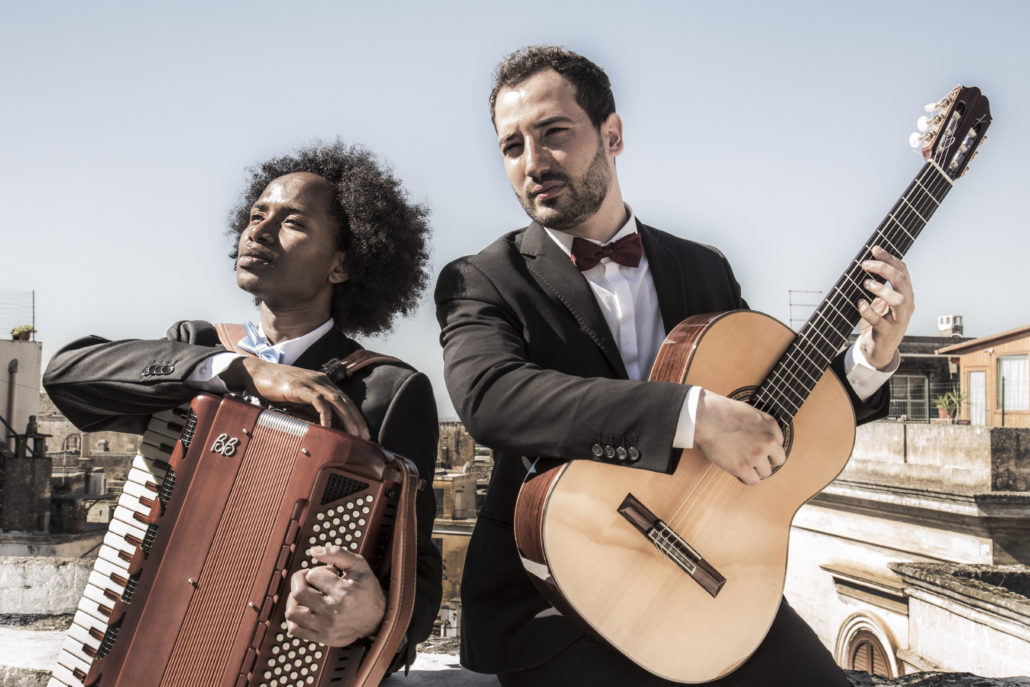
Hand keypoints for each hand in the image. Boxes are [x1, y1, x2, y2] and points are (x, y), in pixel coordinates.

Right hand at [219, 358, 369, 437]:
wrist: (256, 373)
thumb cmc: (276, 388)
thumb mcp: (299, 399)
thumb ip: (312, 409)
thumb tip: (326, 427)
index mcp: (323, 382)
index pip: (345, 400)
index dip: (356, 416)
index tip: (363, 433)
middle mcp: (321, 380)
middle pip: (345, 401)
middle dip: (357, 420)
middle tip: (365, 437)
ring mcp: (311, 382)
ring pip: (336, 400)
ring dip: (347, 418)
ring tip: (353, 434)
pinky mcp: (300, 387)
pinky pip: (318, 401)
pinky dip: (326, 415)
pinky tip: (329, 427)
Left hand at [283, 545, 386, 646]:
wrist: (378, 618)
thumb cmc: (367, 589)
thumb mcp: (359, 565)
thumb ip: (337, 553)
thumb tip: (313, 551)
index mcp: (343, 592)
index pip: (312, 575)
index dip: (317, 570)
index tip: (329, 573)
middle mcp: (333, 611)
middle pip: (298, 593)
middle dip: (299, 580)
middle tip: (310, 580)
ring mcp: (326, 627)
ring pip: (292, 612)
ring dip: (294, 600)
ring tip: (306, 596)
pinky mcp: (321, 638)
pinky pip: (294, 629)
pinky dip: (295, 618)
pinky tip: (305, 610)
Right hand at [693, 389, 784, 485]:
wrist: (703, 417)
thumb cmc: (720, 411)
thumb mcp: (749, 412)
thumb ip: (761, 425)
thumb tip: (763, 436)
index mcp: (771, 425)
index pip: (779, 443)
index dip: (766, 446)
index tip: (756, 446)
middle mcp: (768, 441)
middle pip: (778, 460)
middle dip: (766, 460)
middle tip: (753, 458)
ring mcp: (756, 455)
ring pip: (766, 473)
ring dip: (755, 470)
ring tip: (742, 463)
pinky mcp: (743, 467)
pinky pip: (753, 481)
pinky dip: (745, 478)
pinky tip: (737, 471)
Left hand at [858, 246, 914, 369]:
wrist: (880, 349)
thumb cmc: (879, 321)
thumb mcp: (881, 301)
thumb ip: (878, 285)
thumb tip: (865, 264)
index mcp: (905, 294)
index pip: (902, 271)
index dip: (889, 258)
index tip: (874, 249)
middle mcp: (906, 305)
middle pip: (902, 281)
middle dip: (884, 269)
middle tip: (865, 265)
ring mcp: (899, 319)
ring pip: (898, 300)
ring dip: (881, 289)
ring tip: (866, 284)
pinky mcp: (887, 332)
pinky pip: (880, 321)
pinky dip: (869, 311)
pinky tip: (860, 304)